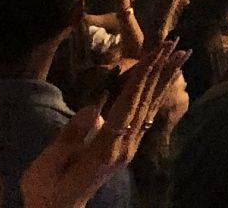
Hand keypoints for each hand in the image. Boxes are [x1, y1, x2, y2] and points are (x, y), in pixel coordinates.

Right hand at [22, 42, 182, 207]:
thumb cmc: (46, 185)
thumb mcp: (49, 162)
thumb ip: (72, 135)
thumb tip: (94, 107)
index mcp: (105, 149)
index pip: (127, 106)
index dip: (140, 78)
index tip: (154, 53)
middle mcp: (124, 148)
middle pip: (145, 102)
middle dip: (159, 70)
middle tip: (175, 42)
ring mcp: (129, 149)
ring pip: (150, 107)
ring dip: (165, 79)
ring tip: (181, 55)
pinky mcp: (127, 148)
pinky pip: (146, 115)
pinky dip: (157, 94)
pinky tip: (166, 81)